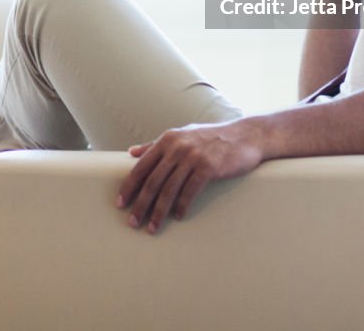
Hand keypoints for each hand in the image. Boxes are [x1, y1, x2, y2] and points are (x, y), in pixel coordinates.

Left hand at [115, 120, 262, 233]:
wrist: (244, 136)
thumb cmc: (209, 137)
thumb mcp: (181, 135)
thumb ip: (155, 144)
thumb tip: (131, 152)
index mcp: (167, 139)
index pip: (142, 166)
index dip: (129, 186)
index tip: (120, 204)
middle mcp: (177, 146)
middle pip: (153, 181)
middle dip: (141, 204)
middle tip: (133, 222)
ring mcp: (192, 156)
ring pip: (169, 189)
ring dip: (159, 212)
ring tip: (152, 227)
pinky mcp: (208, 167)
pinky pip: (190, 191)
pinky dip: (181, 206)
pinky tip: (177, 216)